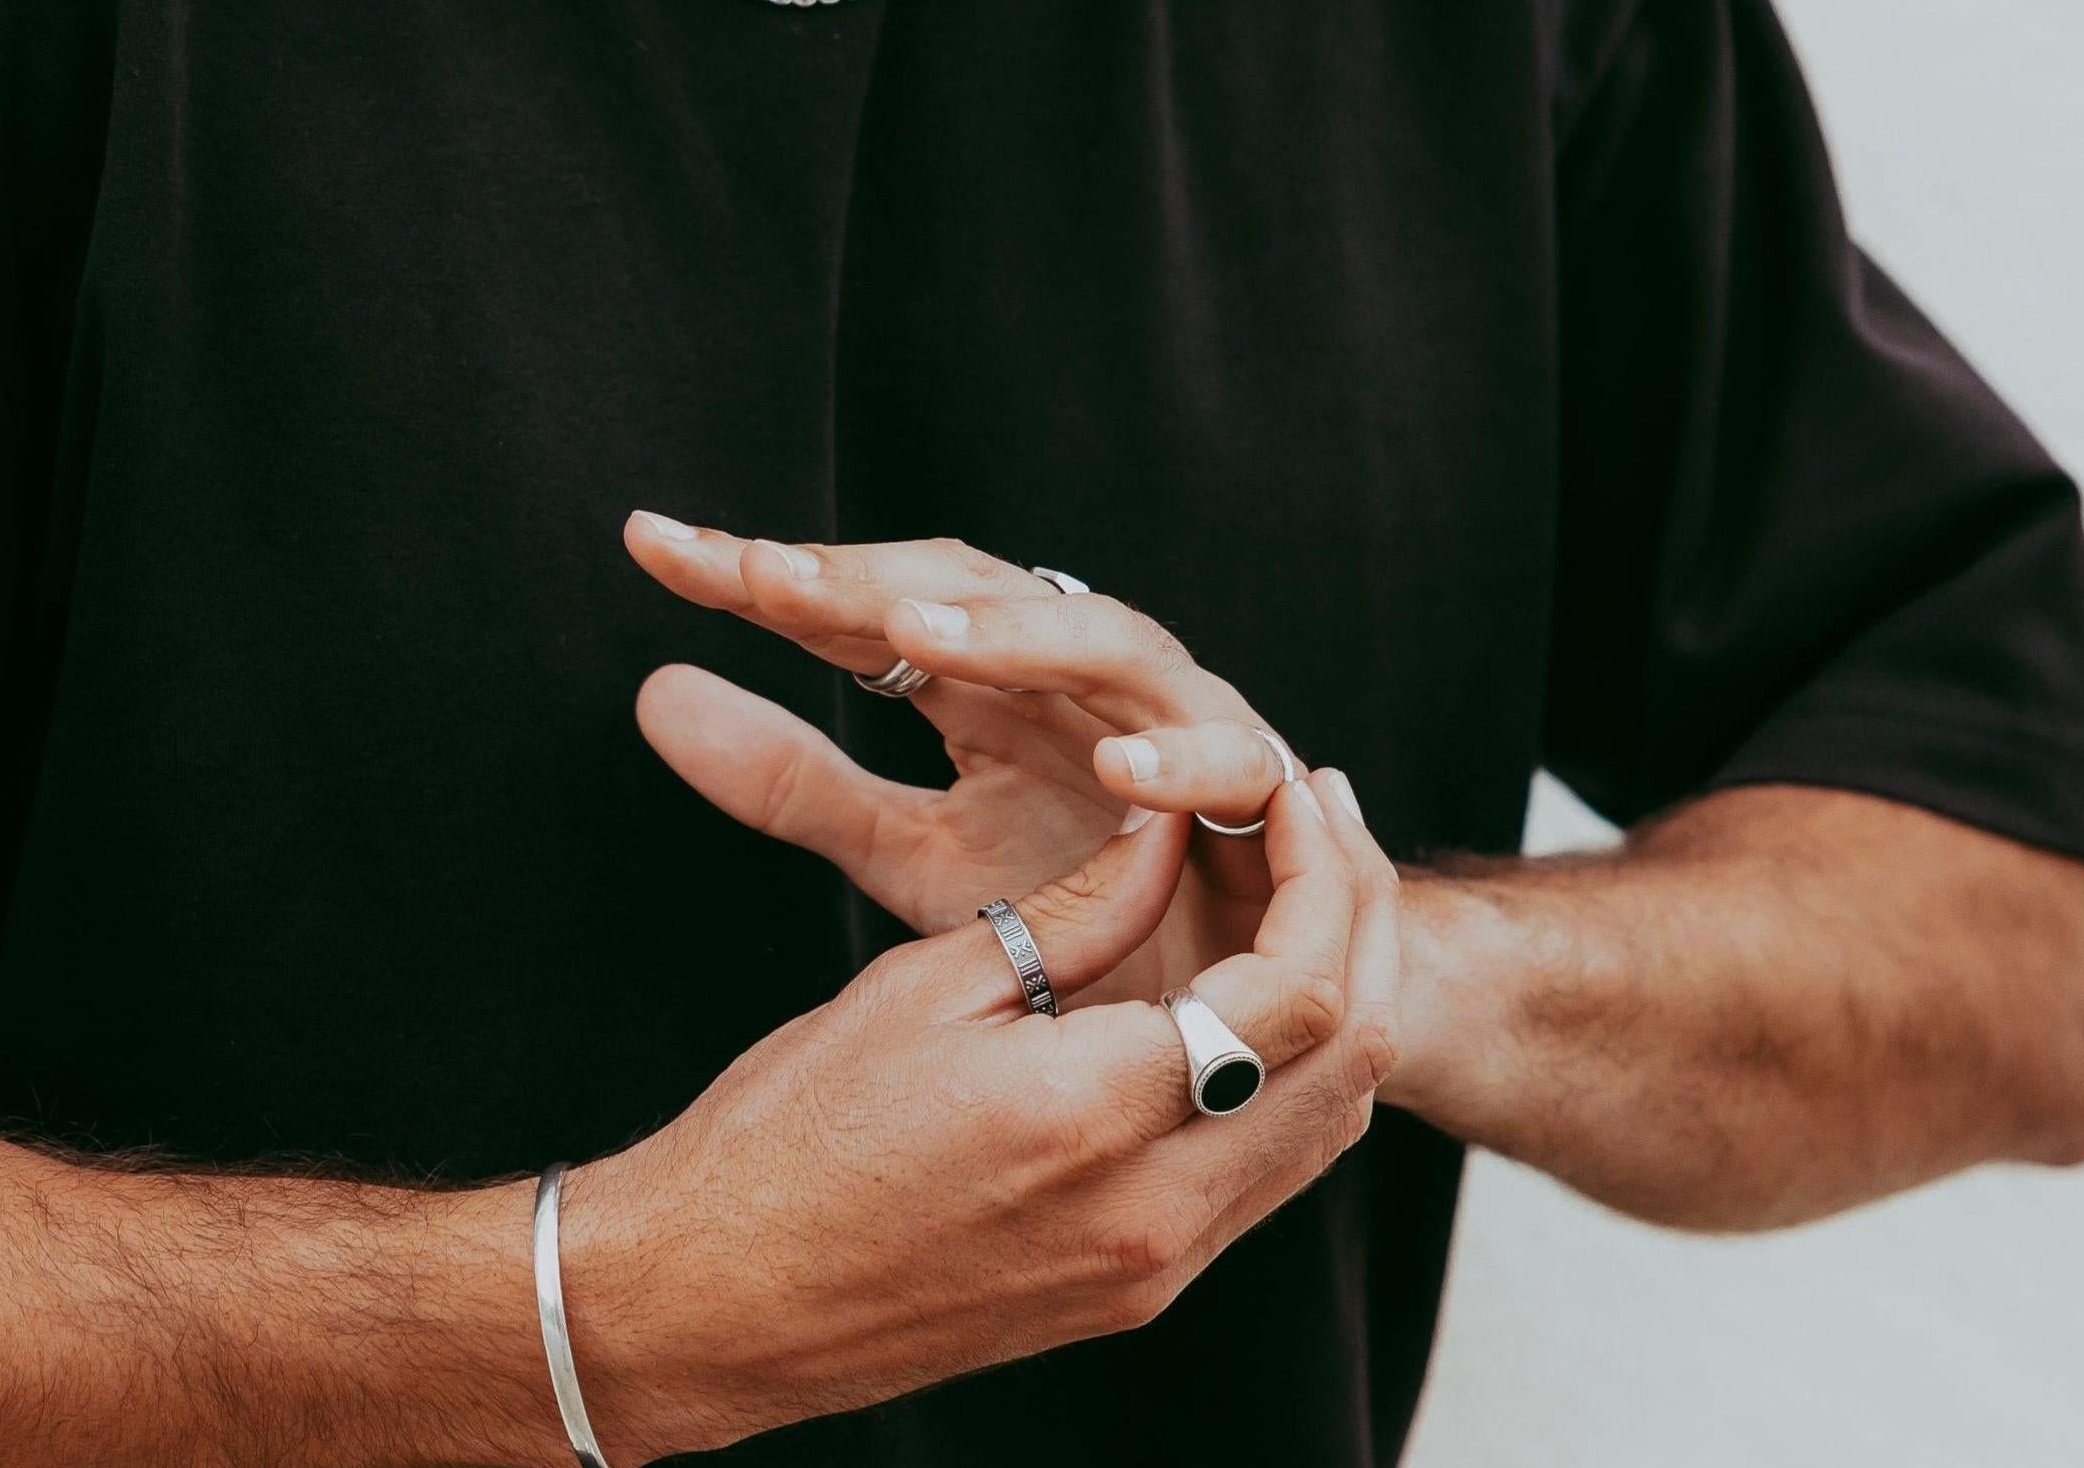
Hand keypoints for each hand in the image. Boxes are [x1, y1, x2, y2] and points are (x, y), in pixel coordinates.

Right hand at [561, 787, 1402, 1458]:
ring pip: (1327, 1122)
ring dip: (1340, 994)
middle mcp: (1154, 1214)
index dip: (1316, 870)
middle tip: (1325, 814)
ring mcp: (1155, 1267)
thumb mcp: (927, 985)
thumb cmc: (793, 1134)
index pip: (1294, 990)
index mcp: (1093, 1117)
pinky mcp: (1137, 1289)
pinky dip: (1290, 1068)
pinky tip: (1250, 989)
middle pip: (1348, 1059)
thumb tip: (1170, 835)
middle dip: (1359, 918)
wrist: (724, 1298)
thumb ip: (1076, 912)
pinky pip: (1267, 1170)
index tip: (1285, 784)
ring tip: (1306, 880)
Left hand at [623, 517, 1309, 1002]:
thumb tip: (652, 693)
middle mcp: (1071, 668)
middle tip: (764, 575)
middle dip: (868, 579)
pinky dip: (1175, 760)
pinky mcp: (1266, 785)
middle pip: (966, 589)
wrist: (1243, 999)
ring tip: (917, 633)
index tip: (650, 545)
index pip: (859, 603)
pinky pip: (1227, 760)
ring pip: (1096, 638)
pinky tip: (1112, 768)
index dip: (759, 576)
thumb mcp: (913, 850)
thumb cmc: (1081, 907)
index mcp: (982, 676)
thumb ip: (794, 780)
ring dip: (1014, 634)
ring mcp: (1172, 710)